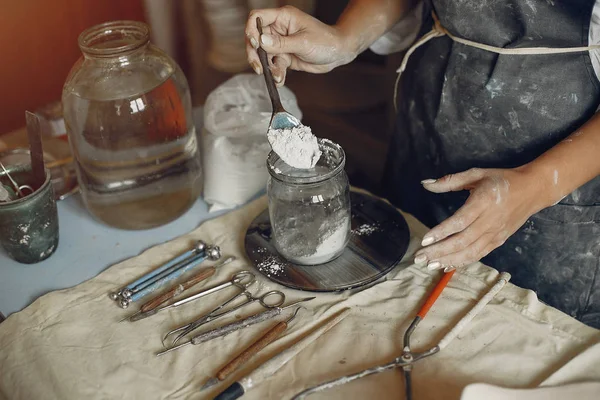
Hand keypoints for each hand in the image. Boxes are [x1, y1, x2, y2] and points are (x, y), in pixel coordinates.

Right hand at [245, 6, 356, 85]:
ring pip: (264, 55)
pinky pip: (274, 65)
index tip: (255, 44)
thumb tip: (261, 42)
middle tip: (259, 68)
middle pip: (256, 39)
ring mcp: (281, 44)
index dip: (251, 30)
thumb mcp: (303, 42)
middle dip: (256, 55)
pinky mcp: (285, 56)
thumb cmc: (325, 41)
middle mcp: (279, 29)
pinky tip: (280, 80)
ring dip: (267, 68)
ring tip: (277, 76)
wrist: (337, 53)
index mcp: (283, 18)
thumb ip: (281, 44)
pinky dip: (275, 73)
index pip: (257, 18)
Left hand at [414, 168, 545, 271]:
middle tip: (419, 258)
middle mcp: (490, 221)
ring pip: (470, 252)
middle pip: (462, 241)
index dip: (442, 232)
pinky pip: (479, 254)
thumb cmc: (501, 180)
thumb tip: (425, 184)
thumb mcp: (476, 174)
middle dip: (439, 252)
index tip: (424, 240)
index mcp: (483, 202)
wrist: (533, 190)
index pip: (460, 222)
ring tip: (429, 265)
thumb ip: (449, 181)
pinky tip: (447, 265)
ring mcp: (495, 234)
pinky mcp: (499, 241)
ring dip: (448, 260)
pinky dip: (463, 262)